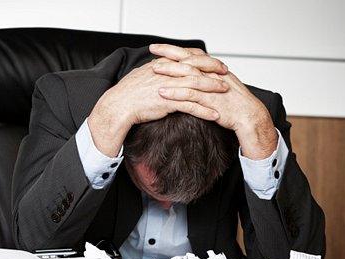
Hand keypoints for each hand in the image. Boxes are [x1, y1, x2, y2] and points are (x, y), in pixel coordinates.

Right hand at [88, 45, 229, 156]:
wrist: (118, 106)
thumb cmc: (127, 93)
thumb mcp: (142, 75)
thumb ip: (155, 71)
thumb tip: (160, 68)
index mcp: (162, 65)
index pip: (187, 57)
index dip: (203, 59)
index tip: (213, 62)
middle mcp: (168, 73)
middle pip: (196, 68)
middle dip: (213, 70)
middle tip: (226, 74)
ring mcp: (169, 87)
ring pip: (197, 85)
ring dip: (213, 89)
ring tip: (225, 92)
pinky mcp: (169, 103)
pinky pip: (192, 106)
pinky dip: (205, 111)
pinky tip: (215, 115)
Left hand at [156, 50, 277, 158]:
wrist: (248, 115)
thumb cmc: (233, 102)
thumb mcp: (219, 84)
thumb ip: (205, 77)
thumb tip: (190, 72)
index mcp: (213, 69)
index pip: (191, 53)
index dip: (175, 49)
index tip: (159, 47)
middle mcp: (211, 75)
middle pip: (188, 59)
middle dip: (169, 54)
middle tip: (153, 51)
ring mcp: (211, 87)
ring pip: (188, 75)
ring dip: (170, 71)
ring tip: (154, 69)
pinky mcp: (209, 102)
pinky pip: (190, 96)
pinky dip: (175, 93)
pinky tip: (162, 93)